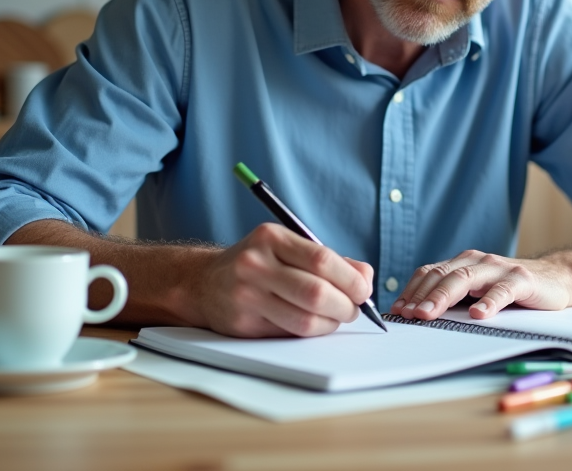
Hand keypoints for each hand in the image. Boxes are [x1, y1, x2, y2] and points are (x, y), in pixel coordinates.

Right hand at [191, 222, 374, 337]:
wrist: (205, 282)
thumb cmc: (259, 263)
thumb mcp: (289, 248)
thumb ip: (330, 260)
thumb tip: (366, 278)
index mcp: (271, 238)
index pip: (322, 260)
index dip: (351, 280)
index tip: (364, 291)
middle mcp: (255, 264)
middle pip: (316, 293)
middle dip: (345, 306)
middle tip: (353, 309)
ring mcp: (246, 296)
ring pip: (305, 320)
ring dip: (331, 324)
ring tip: (336, 318)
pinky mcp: (243, 324)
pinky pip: (289, 334)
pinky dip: (311, 332)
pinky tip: (314, 324)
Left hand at [390, 250, 571, 320]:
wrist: (557, 279)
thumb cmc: (512, 290)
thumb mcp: (478, 291)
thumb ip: (453, 298)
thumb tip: (416, 315)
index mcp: (463, 263)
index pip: (430, 273)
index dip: (412, 291)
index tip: (397, 311)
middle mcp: (478, 261)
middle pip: (443, 275)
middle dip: (422, 295)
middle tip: (408, 315)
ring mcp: (499, 268)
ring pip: (466, 278)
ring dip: (444, 296)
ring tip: (429, 313)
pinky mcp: (522, 279)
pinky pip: (502, 290)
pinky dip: (488, 301)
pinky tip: (478, 314)